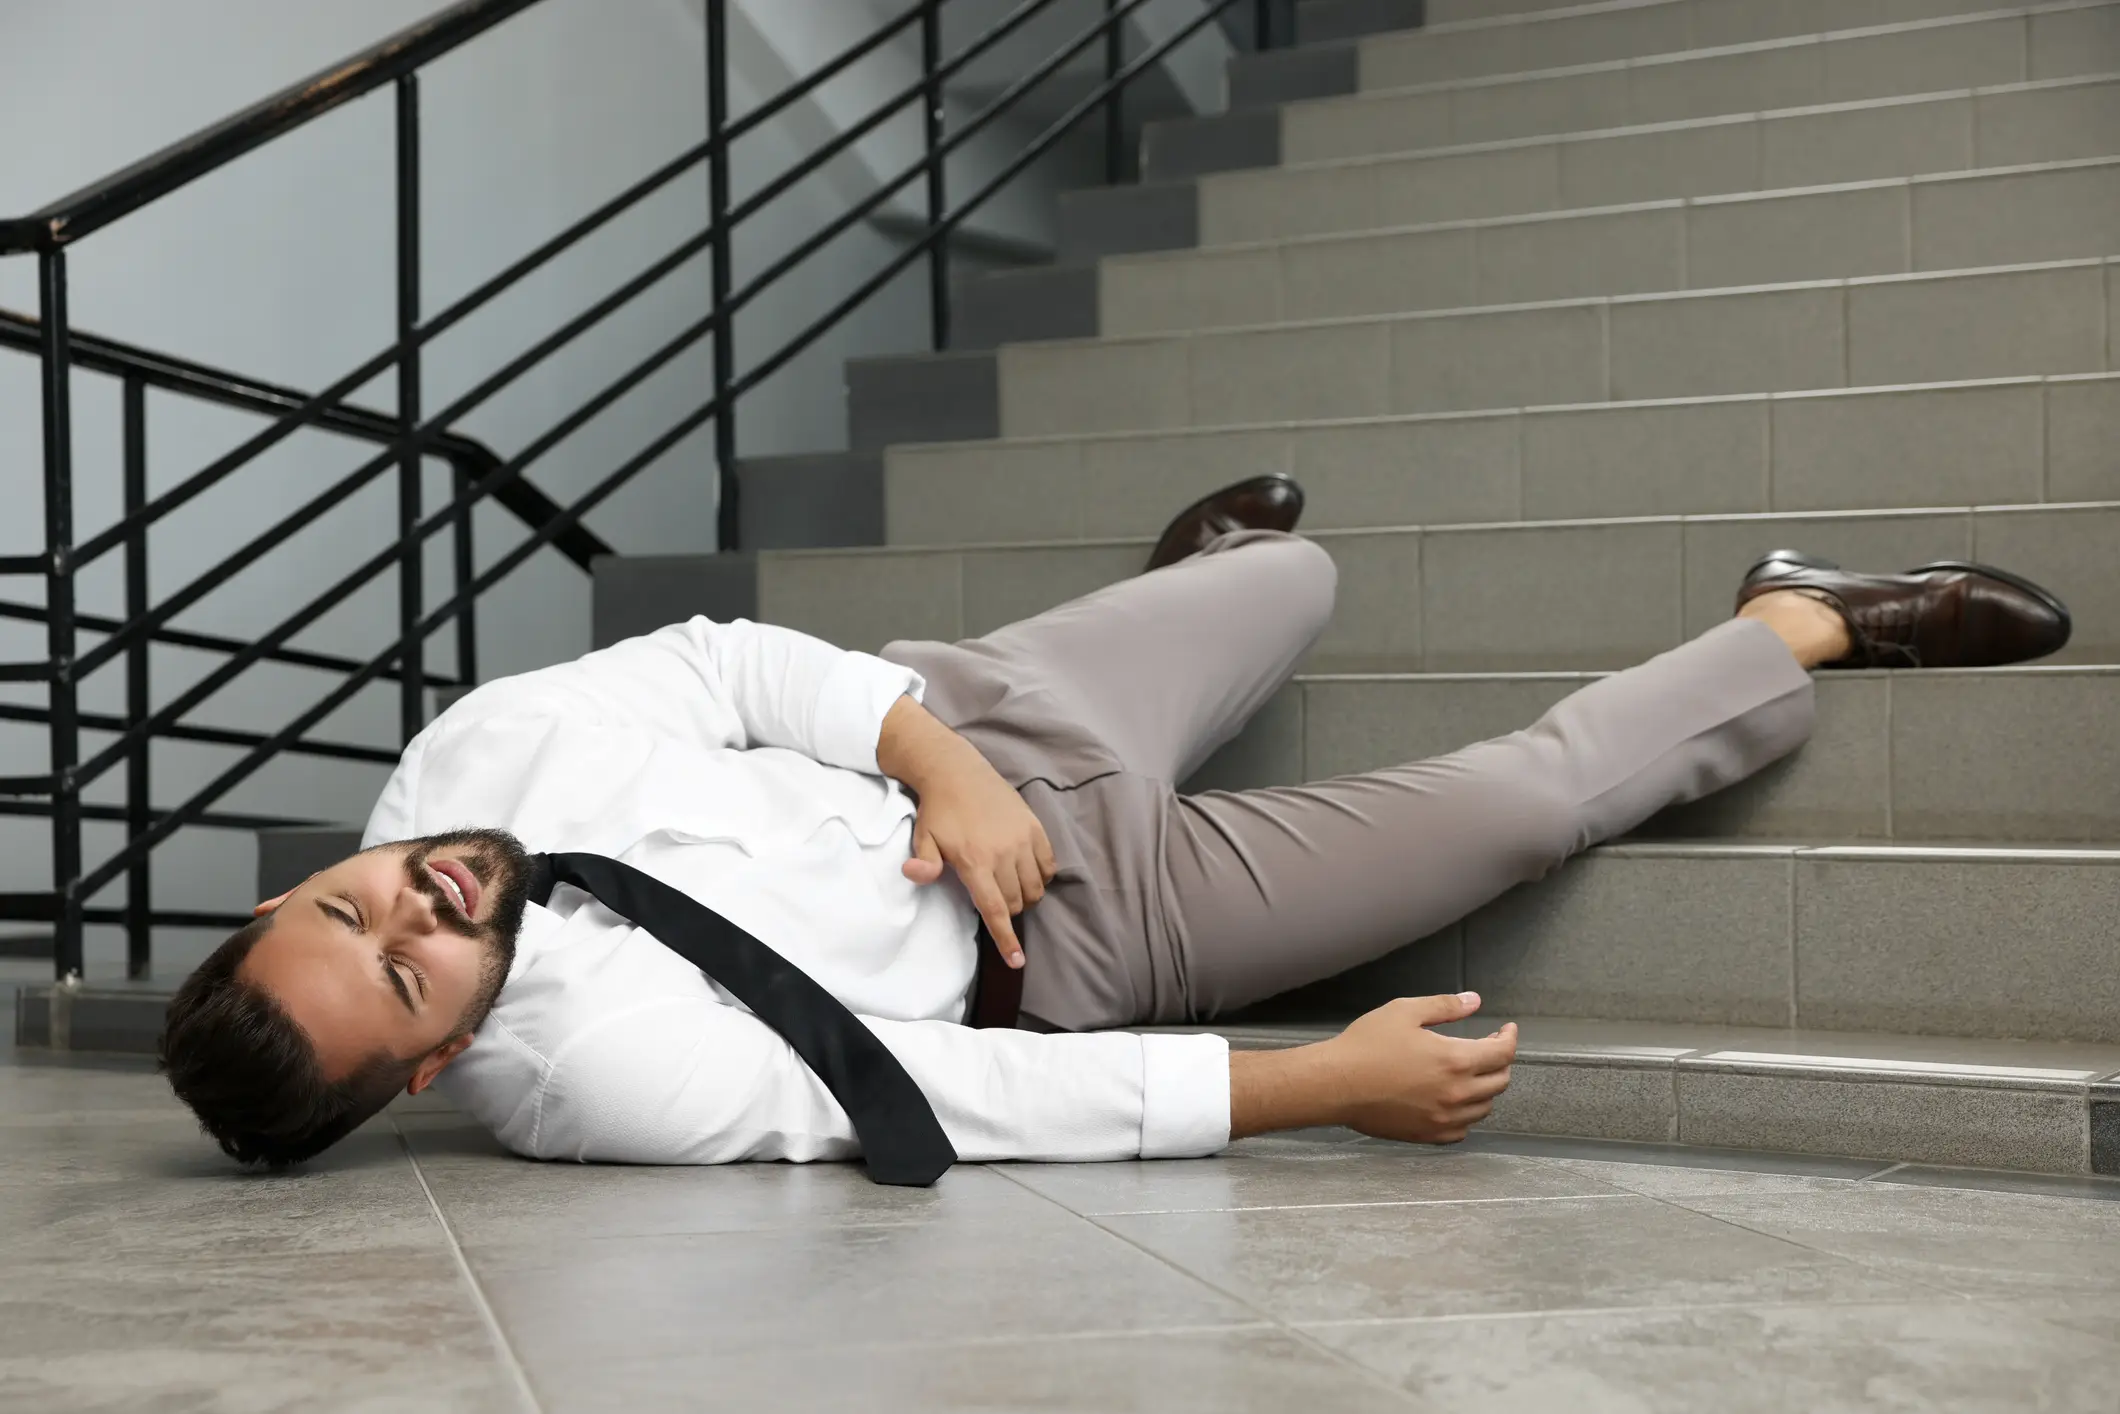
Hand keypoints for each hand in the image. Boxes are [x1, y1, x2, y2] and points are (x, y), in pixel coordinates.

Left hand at [878, 698, 1054, 968]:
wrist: (957, 770)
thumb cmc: (938, 810)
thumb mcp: (923, 837)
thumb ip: (924, 862)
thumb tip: (914, 877)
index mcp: (975, 861)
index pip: (995, 910)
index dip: (1006, 939)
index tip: (1017, 961)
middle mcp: (1003, 853)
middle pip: (1015, 902)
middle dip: (1007, 911)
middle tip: (993, 901)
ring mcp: (1022, 839)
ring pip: (1034, 887)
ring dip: (1025, 897)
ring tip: (1010, 890)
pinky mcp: (1034, 826)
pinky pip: (1048, 864)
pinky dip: (1042, 877)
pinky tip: (1029, 875)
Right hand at [1320, 993, 1516, 1144]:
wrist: (1335, 1084)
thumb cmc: (1366, 1046)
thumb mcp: (1405, 1012)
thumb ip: (1445, 1005)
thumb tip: (1474, 1001)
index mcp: (1455, 1060)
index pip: (1502, 1053)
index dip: (1509, 1038)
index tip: (1505, 1029)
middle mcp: (1456, 1093)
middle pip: (1500, 1081)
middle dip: (1500, 1061)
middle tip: (1487, 1048)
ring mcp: (1444, 1118)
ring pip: (1484, 1107)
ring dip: (1485, 1088)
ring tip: (1471, 1073)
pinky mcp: (1428, 1134)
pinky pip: (1463, 1129)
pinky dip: (1466, 1114)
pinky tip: (1453, 1100)